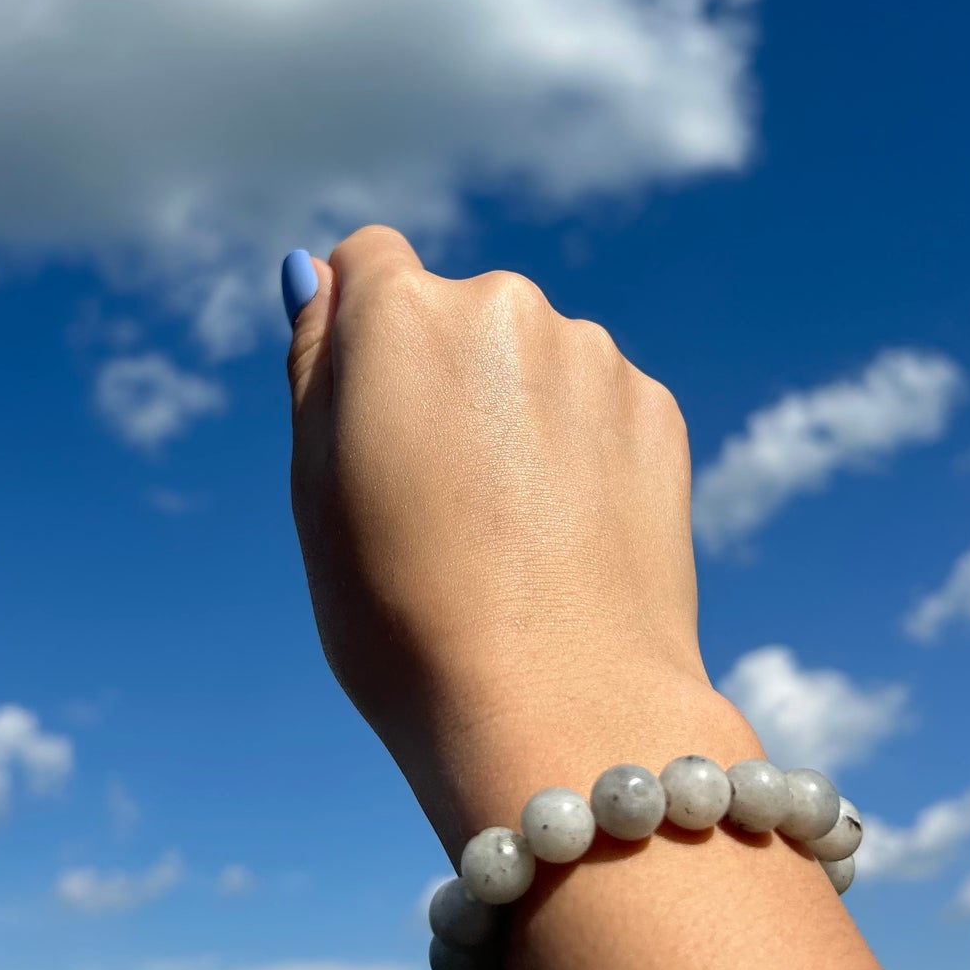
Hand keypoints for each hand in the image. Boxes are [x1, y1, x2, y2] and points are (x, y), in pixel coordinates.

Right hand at [285, 225, 754, 856]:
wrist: (558, 710)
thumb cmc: (404, 615)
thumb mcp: (314, 489)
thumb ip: (315, 362)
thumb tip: (312, 271)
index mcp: (404, 314)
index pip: (369, 259)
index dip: (360, 328)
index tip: (373, 411)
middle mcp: (506, 306)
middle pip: (457, 312)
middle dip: (443, 374)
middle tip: (438, 496)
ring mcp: (594, 356)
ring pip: (532, 358)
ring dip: (516, 407)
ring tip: (510, 528)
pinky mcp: (657, 409)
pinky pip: (596, 400)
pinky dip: (579, 444)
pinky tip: (568, 532)